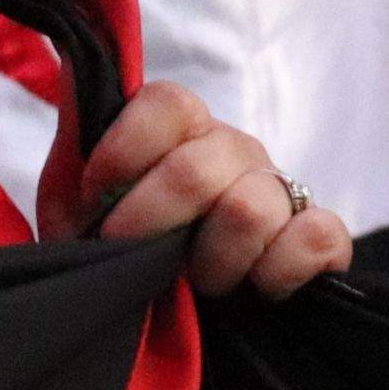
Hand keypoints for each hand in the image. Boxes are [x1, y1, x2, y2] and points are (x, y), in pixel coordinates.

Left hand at [78, 78, 351, 297]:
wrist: (173, 318)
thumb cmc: (125, 255)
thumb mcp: (78, 210)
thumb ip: (74, 152)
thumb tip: (71, 71)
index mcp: (184, 133)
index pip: (168, 104)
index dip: (125, 151)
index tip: (92, 200)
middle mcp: (235, 152)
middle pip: (198, 168)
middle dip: (153, 223)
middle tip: (136, 256)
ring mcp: (281, 191)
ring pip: (250, 209)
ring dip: (213, 262)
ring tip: (200, 284)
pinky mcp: (316, 237)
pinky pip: (315, 238)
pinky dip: (281, 269)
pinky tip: (259, 288)